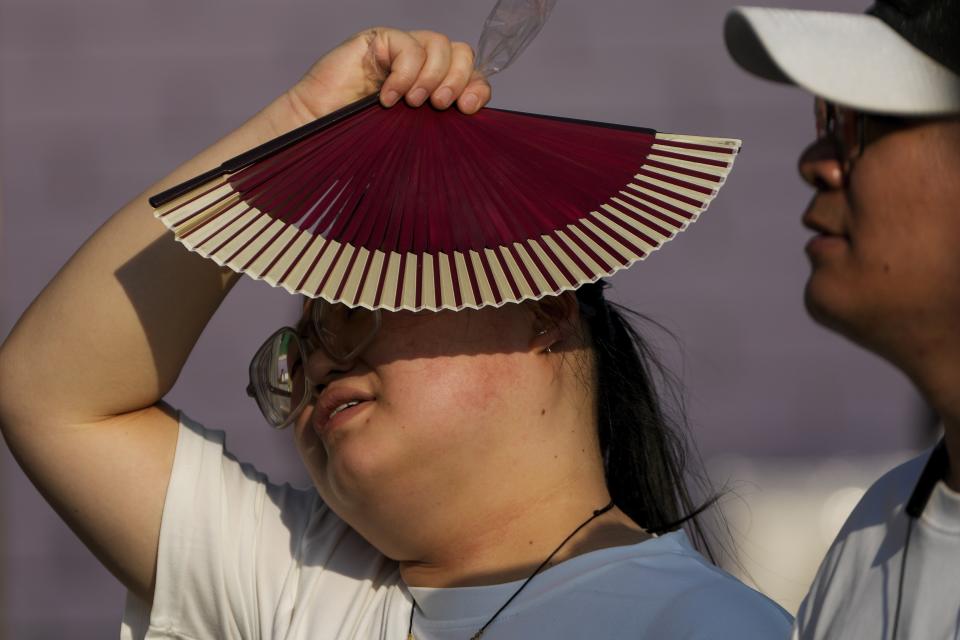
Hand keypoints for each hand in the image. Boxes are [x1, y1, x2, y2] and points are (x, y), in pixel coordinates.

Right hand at [282, 28, 492, 127]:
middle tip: (439, 105)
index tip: (466, 108)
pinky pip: (408, 45)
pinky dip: (404, 73)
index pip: (470, 74)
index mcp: (433, 86)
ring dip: (432, 76)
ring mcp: (400, 50)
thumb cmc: (359, 137)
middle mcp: (420, 64)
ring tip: (412, 103)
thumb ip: (438, 123)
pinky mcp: (379, 40)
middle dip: (457, 80)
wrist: (318, 128)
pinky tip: (388, 97)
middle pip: (461, 53)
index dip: (477, 87)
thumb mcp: (410, 134)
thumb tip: (469, 118)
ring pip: (440, 44)